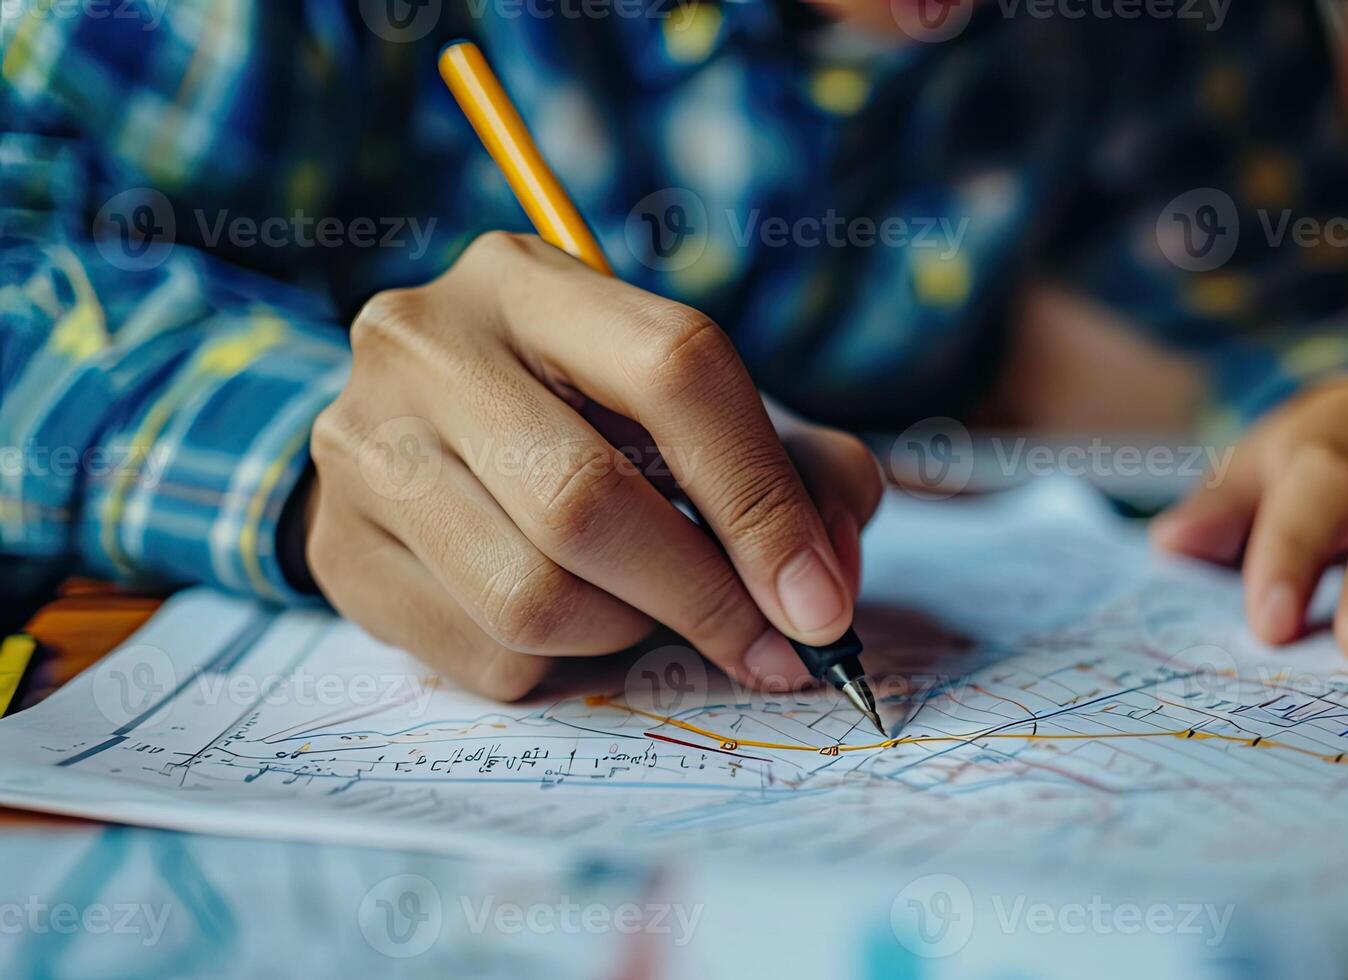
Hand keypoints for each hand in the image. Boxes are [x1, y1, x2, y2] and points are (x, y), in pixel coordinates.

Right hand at [302, 232, 882, 698]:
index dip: (763, 500)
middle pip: (586, 502)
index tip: (821, 602)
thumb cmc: (583, 415)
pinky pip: (486, 657)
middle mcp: (425, 345)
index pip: (676, 371)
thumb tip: (826, 580)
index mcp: (528, 280)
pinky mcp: (340, 553)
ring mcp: (362, 450)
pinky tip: (573, 624)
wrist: (410, 434)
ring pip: (532, 597)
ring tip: (651, 609)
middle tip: (773, 649)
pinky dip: (563, 666)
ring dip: (628, 633)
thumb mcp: (689, 404)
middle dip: (706, 596)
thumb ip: (795, 468)